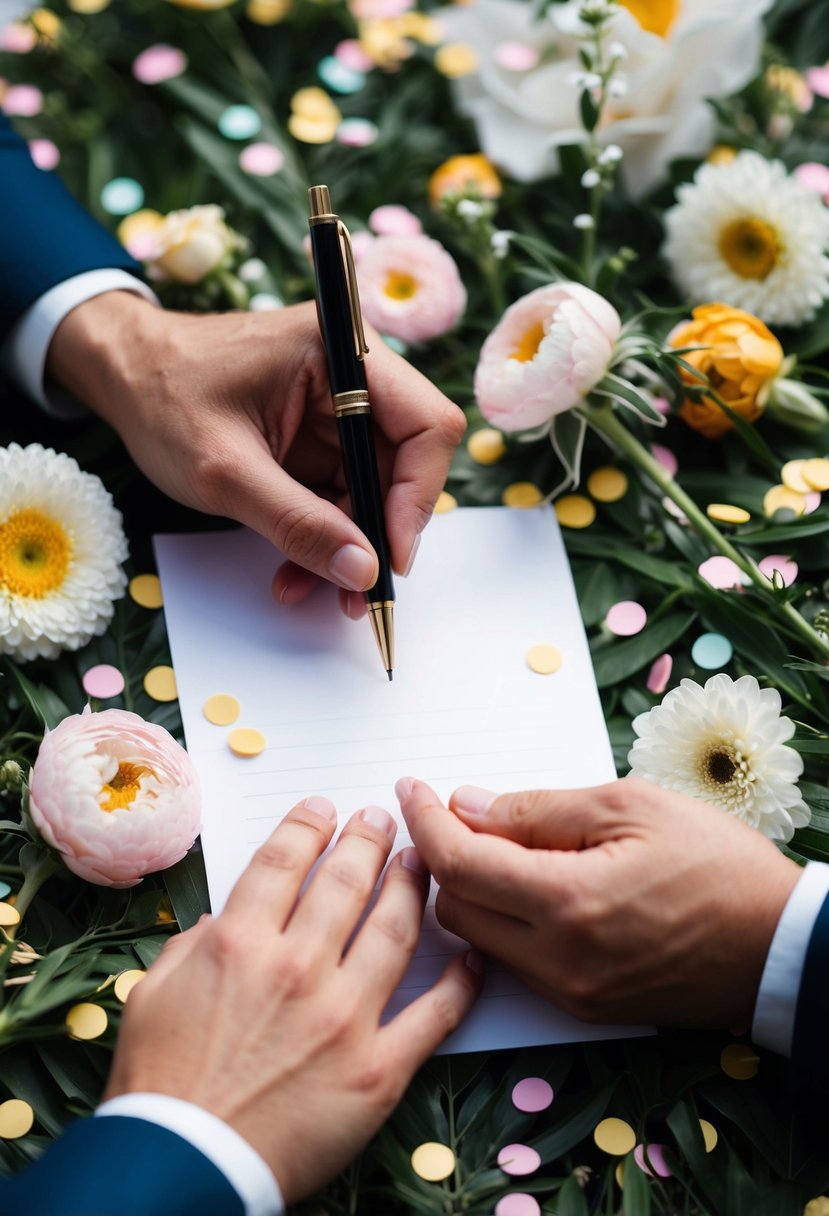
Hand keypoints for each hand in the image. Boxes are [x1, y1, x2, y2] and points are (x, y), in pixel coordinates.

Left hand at [46, 292, 464, 616]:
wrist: (121, 377)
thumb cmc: (162, 397)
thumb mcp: (226, 471)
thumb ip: (297, 523)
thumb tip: (363, 570)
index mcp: (341, 353)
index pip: (427, 424)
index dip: (418, 496)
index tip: (390, 557)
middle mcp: (353, 377)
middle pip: (404, 466)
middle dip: (379, 535)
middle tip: (357, 594)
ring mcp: (338, 412)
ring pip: (375, 492)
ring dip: (348, 547)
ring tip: (311, 590)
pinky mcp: (321, 441)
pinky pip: (343, 498)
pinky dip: (324, 538)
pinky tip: (295, 571)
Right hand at [103, 797, 480, 1203]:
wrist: (183, 1167)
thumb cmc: (161, 1086)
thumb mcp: (155, 993)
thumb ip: (195, 944)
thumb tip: (227, 921)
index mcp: (240, 944)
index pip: (284, 862)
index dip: (307, 825)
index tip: (323, 808)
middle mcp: (298, 969)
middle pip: (346, 883)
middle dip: (367, 840)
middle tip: (381, 819)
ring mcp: (345, 1018)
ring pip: (395, 930)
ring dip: (411, 887)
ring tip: (419, 862)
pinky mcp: (378, 1070)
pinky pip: (435, 1015)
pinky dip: (460, 983)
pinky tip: (471, 955)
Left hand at [397, 775, 800, 1028]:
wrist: (779, 946)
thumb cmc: (716, 864)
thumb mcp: (630, 806)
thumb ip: (538, 809)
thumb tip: (469, 805)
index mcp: (568, 904)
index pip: (459, 864)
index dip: (424, 821)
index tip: (412, 789)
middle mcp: (558, 961)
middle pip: (454, 908)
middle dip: (444, 856)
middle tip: (460, 813)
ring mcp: (570, 992)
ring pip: (480, 939)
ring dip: (474, 890)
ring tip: (503, 844)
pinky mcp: (584, 1006)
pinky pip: (517, 961)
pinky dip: (508, 920)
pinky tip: (535, 885)